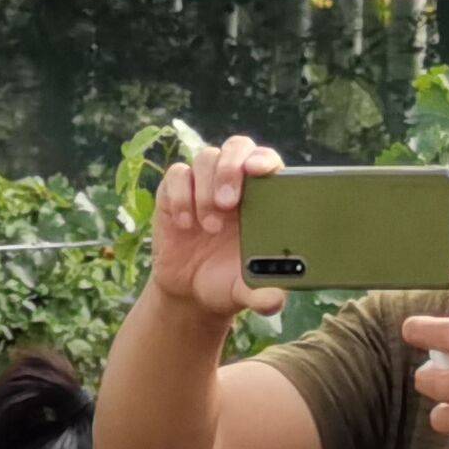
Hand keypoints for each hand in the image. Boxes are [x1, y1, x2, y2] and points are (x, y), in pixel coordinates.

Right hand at [147, 131, 287, 320]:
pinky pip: (176, 175)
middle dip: (231, 168)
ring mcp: (203, 185)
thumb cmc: (228, 284)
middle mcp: (234, 185)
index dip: (264, 159)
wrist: (189, 293)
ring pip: (206, 158)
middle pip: (237, 147)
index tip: (259, 172)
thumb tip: (275, 301)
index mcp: (262, 199)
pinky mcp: (174, 193)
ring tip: (209, 226)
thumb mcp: (246, 292)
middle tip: (227, 203)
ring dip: (205, 189)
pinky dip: (179, 195)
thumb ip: (262, 295)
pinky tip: (184, 224)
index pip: (267, 161)